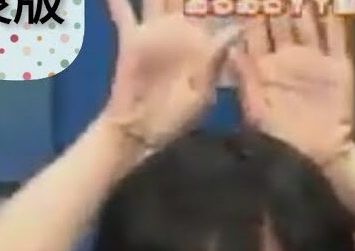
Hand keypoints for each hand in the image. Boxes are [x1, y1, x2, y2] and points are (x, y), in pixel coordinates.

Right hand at [100, 0, 239, 151]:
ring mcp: (155, 34)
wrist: (139, 132)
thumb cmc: (174, 119)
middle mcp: (180, 33)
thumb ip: (216, 59)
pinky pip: (123, 14)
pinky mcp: (131, 41)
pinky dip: (117, 1)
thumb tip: (238, 27)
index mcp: (203, 45)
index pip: (218, 13)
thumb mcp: (202, 94)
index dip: (225, 0)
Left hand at [230, 7, 354, 165]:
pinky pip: (336, 37)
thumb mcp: (254, 106)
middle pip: (283, 24)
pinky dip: (334, 18)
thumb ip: (245, 75)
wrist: (311, 156)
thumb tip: (230, 45)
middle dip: (277, 4)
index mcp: (265, 67)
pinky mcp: (338, 66)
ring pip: (309, 25)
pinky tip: (331, 2)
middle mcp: (288, 59)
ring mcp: (314, 61)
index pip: (257, 34)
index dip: (251, 14)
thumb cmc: (276, 136)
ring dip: (305, 6)